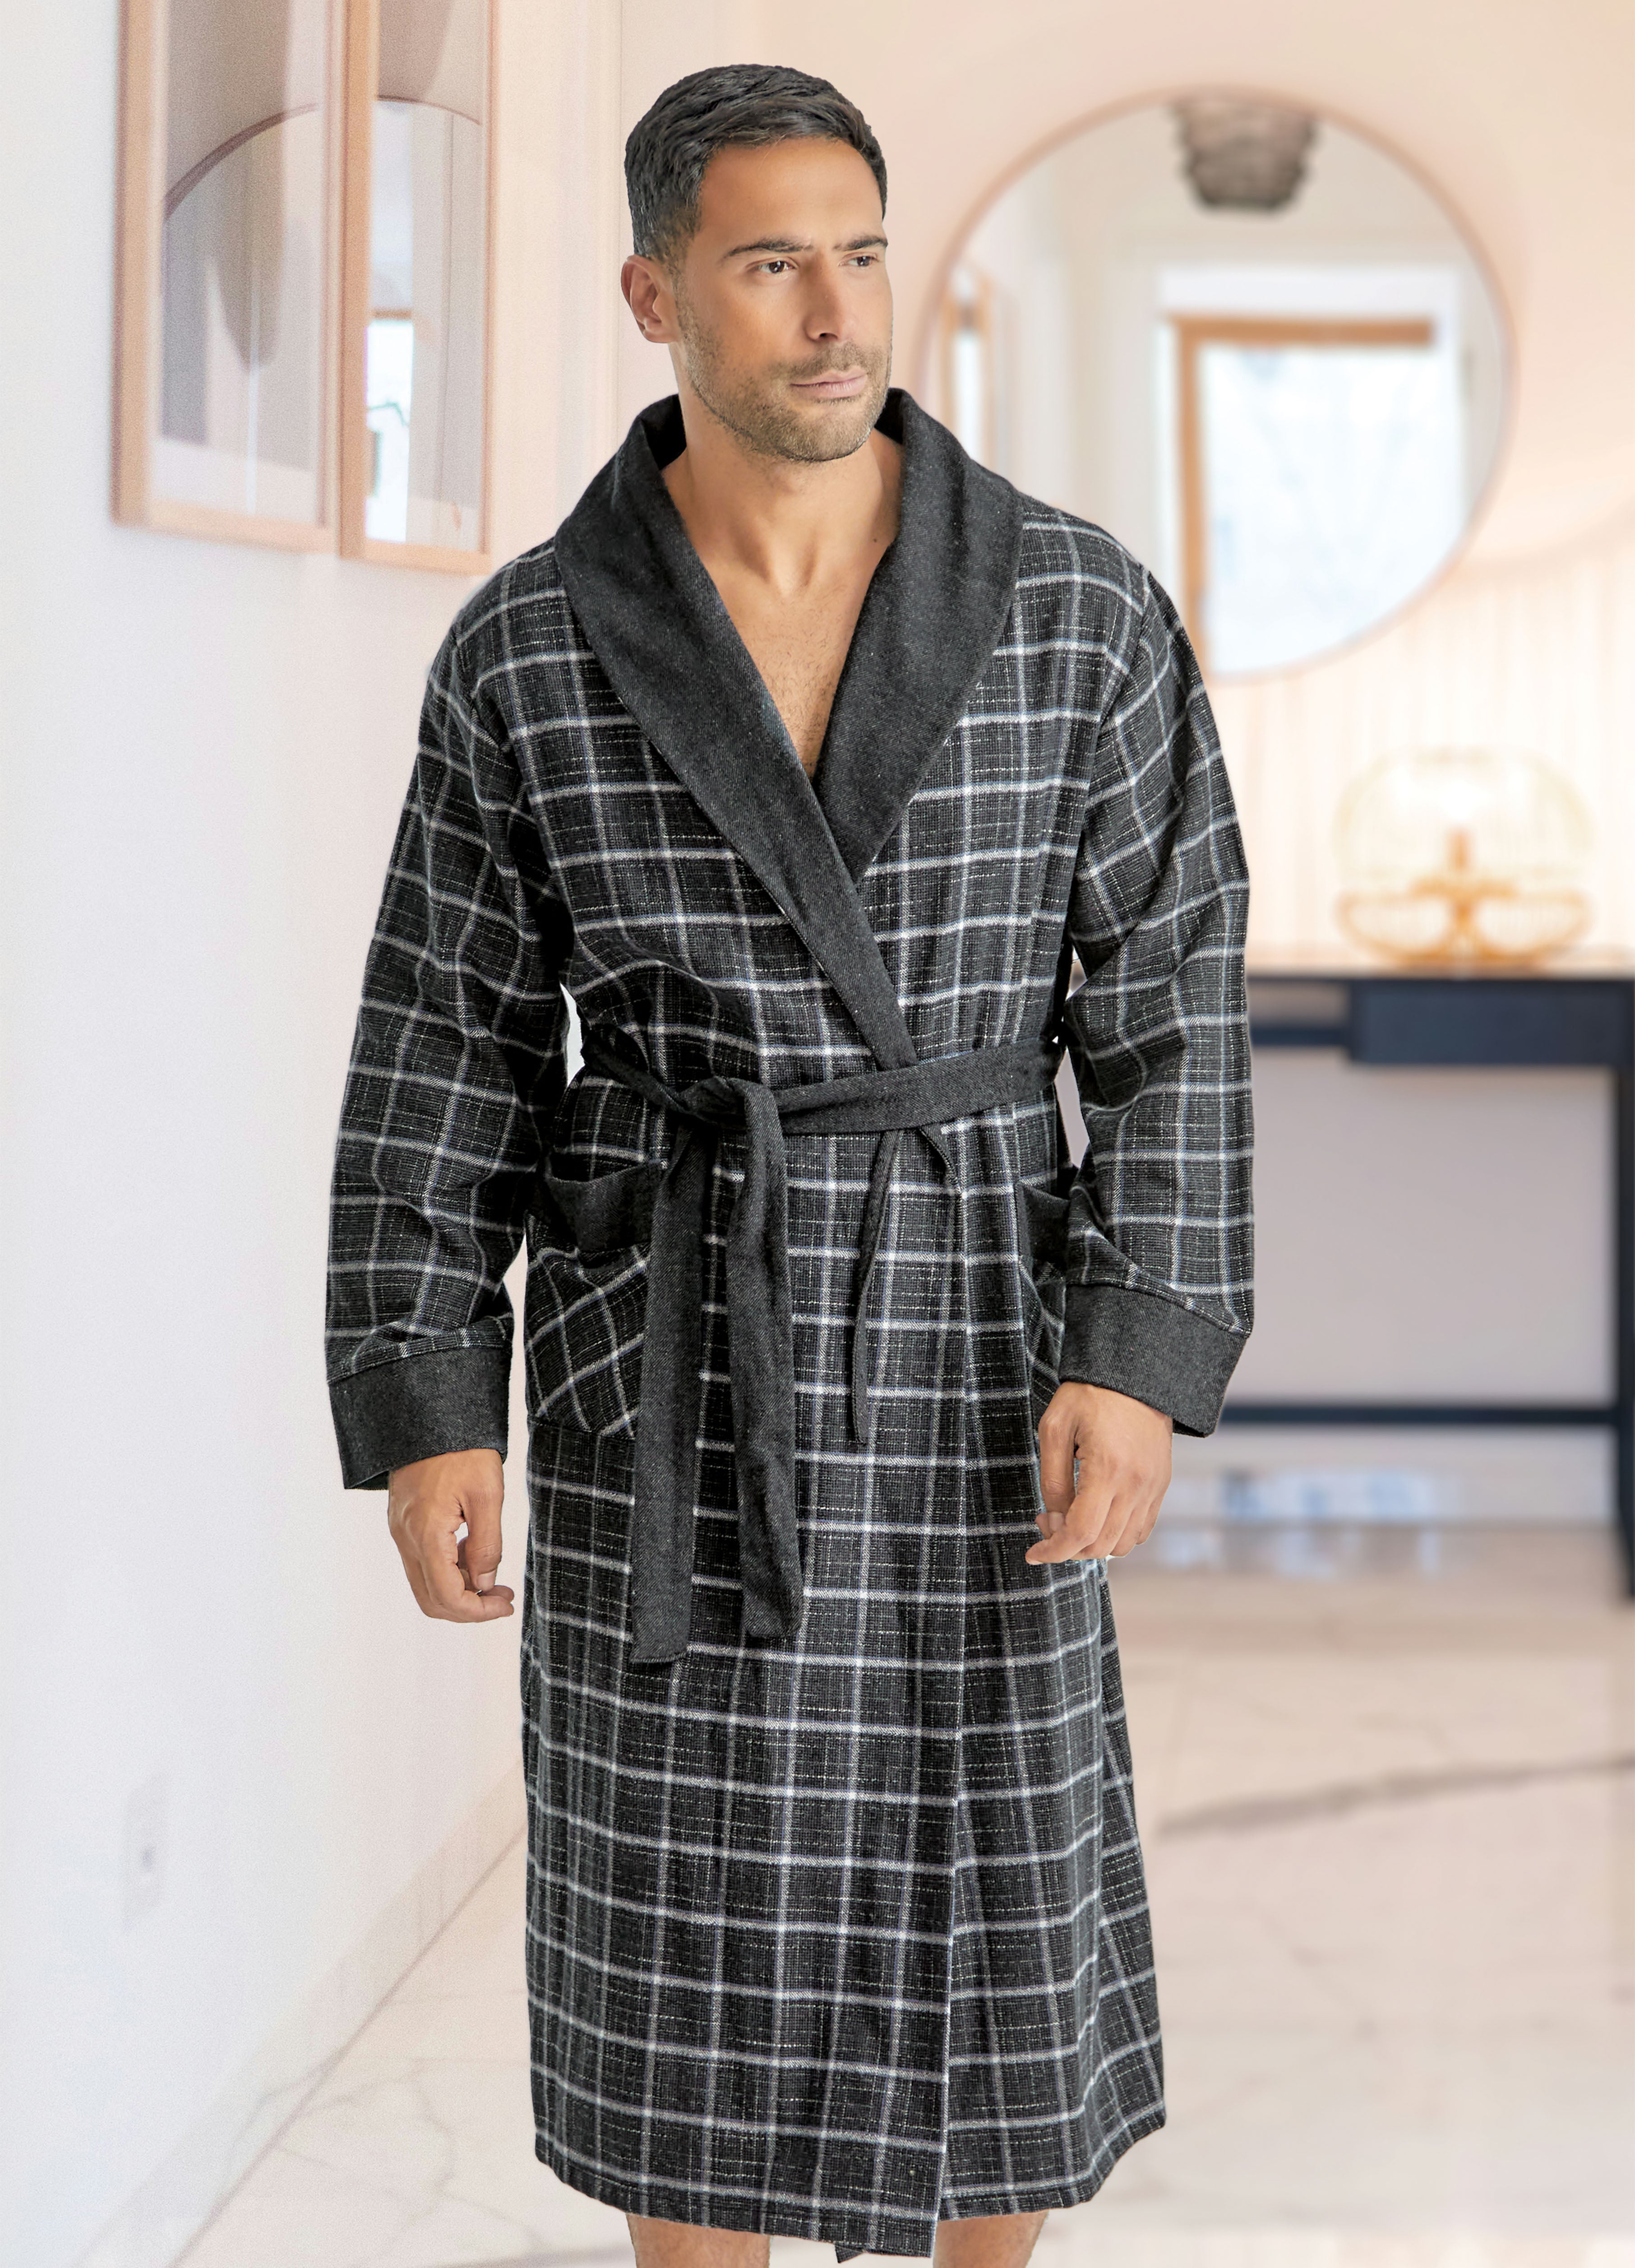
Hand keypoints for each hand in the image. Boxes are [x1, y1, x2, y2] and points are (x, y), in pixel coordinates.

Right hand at [386, 1448, 514, 1620]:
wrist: (430, 1417)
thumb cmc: (462, 1450)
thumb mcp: (487, 1495)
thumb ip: (486, 1545)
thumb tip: (485, 1585)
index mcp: (426, 1534)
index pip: (446, 1596)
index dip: (478, 1612)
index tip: (506, 1604)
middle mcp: (405, 1539)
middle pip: (431, 1600)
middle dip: (468, 1608)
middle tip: (502, 1597)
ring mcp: (401, 1532)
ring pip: (425, 1584)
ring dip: (459, 1590)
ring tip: (492, 1576)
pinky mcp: (403, 1524)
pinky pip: (422, 1562)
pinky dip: (448, 1570)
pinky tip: (472, 1552)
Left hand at [1026, 1382, 1171, 1562]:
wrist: (1136, 1376)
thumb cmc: (1090, 1395)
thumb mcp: (1054, 1427)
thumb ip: (1052, 1478)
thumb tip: (1053, 1518)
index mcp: (1108, 1469)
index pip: (1081, 1532)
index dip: (1054, 1551)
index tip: (1034, 1552)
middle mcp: (1136, 1485)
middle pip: (1101, 1545)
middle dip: (1068, 1546)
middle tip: (1048, 1520)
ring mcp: (1152, 1488)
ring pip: (1123, 1544)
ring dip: (1093, 1544)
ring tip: (1071, 1517)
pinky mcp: (1160, 1486)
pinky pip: (1141, 1530)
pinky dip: (1116, 1535)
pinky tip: (1097, 1514)